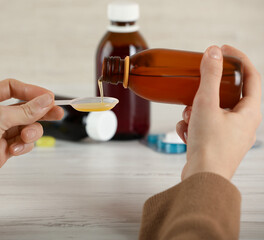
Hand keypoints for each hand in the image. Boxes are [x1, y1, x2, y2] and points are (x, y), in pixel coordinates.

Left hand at [0, 79, 63, 188]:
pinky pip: (22, 143)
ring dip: (30, 132)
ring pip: (26, 127)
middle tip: (58, 114)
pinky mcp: (3, 149)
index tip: (49, 97)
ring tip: (25, 137)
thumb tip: (47, 100)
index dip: (32, 91)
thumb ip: (26, 110)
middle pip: (24, 108)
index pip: (13, 88)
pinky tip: (14, 150)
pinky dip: (22, 146)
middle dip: (41, 112)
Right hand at [176, 45, 261, 179]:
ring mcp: (231, 136)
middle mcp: (245, 123)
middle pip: (229, 94)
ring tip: (187, 117)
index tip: (221, 50)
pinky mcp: (218, 145)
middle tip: (196, 87)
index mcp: (250, 112)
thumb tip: (213, 52)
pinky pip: (206, 126)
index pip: (251, 76)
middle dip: (207, 90)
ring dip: (196, 110)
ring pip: (214, 111)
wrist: (202, 180)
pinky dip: (193, 126)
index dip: (238, 59)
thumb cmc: (209, 145)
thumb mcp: (206, 104)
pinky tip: (185, 133)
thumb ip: (210, 76)